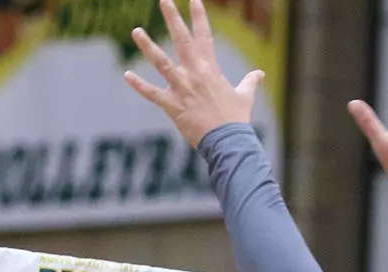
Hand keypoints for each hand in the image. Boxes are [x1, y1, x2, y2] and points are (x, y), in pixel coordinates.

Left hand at [123, 0, 263, 148]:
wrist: (227, 141)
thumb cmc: (236, 119)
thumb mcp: (245, 96)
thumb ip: (250, 82)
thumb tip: (260, 74)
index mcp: (211, 68)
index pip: (204, 35)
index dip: (199, 16)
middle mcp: (194, 73)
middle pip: (182, 39)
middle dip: (172, 18)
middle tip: (163, 0)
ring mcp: (181, 88)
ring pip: (161, 62)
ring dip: (147, 46)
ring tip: (135, 31)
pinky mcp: (172, 106)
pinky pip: (151, 93)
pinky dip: (139, 85)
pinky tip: (127, 75)